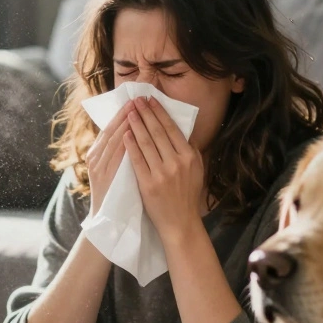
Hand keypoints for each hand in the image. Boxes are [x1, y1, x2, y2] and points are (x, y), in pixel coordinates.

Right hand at [85, 100, 132, 215]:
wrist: (106, 221)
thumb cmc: (115, 195)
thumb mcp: (114, 170)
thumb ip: (120, 153)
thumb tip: (133, 133)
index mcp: (96, 154)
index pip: (111, 129)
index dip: (122, 114)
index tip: (135, 101)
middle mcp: (95, 158)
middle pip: (111, 131)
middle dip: (125, 114)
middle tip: (137, 100)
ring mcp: (98, 168)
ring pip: (112, 141)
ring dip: (125, 124)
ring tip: (137, 110)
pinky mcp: (104, 178)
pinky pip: (115, 157)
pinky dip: (124, 144)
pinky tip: (132, 133)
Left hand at [124, 96, 204, 243]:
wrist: (180, 222)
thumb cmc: (188, 195)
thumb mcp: (197, 170)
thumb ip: (191, 150)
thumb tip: (182, 129)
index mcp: (189, 156)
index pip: (172, 129)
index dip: (159, 113)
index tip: (151, 100)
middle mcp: (177, 162)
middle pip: (157, 132)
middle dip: (145, 113)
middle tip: (136, 100)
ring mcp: (162, 173)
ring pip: (146, 143)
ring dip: (136, 125)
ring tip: (129, 112)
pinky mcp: (148, 184)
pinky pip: (137, 160)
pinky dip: (130, 145)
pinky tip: (125, 133)